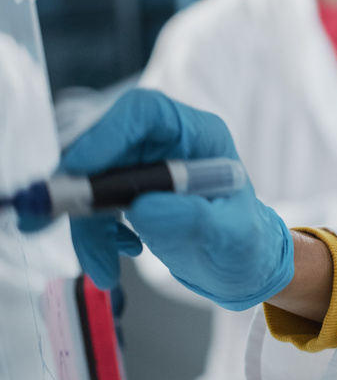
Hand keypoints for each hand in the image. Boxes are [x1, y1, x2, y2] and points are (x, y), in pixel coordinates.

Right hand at [61, 89, 292, 310]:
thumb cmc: (246, 246)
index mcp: (200, 135)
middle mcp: (166, 141)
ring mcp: (142, 164)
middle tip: (47, 220)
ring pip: (87, 177)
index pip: (144, 112)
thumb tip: (142, 207)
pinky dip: (90, 234)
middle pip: (102, 141)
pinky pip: (88, 203)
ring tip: (102, 267)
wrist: (241, 267)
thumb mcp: (232, 236)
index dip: (106, 133)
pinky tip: (116, 256)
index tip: (77, 171)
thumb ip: (193, 219)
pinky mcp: (124, 189)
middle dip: (74, 183)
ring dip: (82, 224)